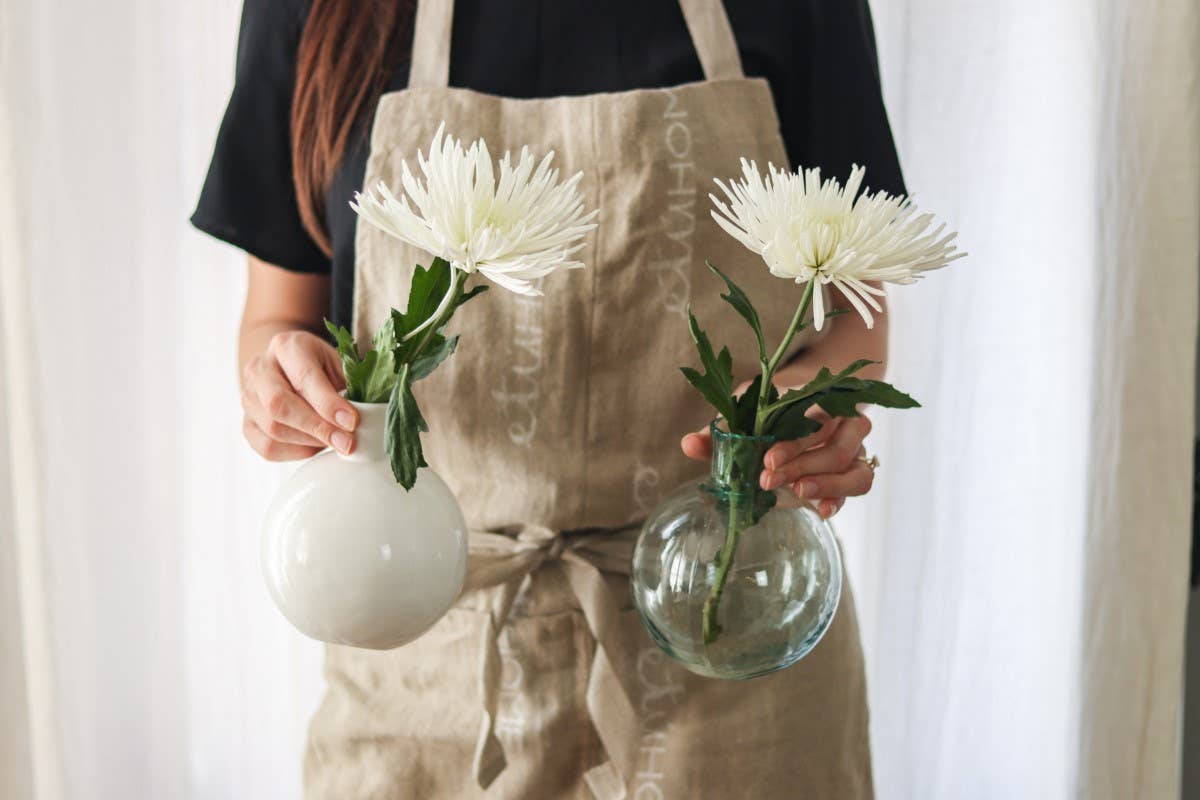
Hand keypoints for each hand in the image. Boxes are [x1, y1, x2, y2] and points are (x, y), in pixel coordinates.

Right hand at [241, 331, 358, 460]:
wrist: (291, 367)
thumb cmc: (323, 368)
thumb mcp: (339, 365)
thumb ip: (350, 387)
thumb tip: (361, 421)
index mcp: (287, 346)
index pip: (304, 378)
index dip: (329, 404)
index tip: (352, 423)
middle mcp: (260, 368)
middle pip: (279, 405)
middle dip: (317, 428)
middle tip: (346, 443)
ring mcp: (247, 396)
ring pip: (272, 429)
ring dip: (309, 442)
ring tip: (334, 441)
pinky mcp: (246, 422)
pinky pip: (266, 447)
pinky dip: (294, 453)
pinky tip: (314, 447)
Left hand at [680, 406, 874, 518]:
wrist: (802, 406)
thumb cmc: (769, 409)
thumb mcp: (744, 411)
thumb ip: (719, 429)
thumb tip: (688, 445)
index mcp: (819, 400)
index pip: (816, 419)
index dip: (794, 442)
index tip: (767, 460)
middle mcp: (844, 422)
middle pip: (835, 446)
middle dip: (801, 466)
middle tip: (767, 481)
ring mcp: (854, 448)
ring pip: (853, 468)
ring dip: (826, 484)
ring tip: (797, 494)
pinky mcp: (855, 471)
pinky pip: (860, 484)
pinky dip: (842, 498)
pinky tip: (821, 511)